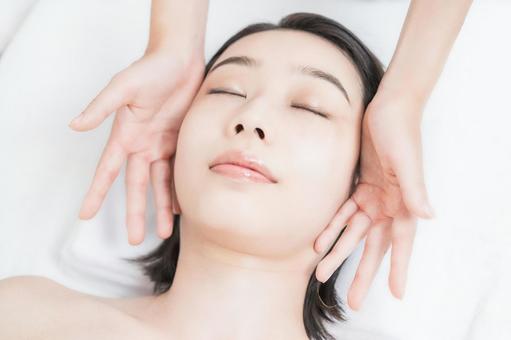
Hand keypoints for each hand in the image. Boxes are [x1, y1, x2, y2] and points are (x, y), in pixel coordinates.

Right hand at [69, 49, 203, 244]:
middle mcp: (142, 144)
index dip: (96, 193)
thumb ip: (101, 107)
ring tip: (164, 232)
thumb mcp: (123, 86)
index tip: (85, 215)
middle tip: (136, 239)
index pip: (107, 171)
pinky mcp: (180, 141)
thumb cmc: (151, 68)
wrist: (181, 59)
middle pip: (136, 186)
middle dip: (136, 212)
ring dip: (161, 207)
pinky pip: (178, 171)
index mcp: (125, 135)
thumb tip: (75, 125)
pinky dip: (179, 188)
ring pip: (160, 183)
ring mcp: (161, 145)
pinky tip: (181, 206)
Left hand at [313, 94, 434, 309]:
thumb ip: (414, 188)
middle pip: (374, 245)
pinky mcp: (361, 186)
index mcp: (405, 202)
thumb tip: (428, 216)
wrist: (387, 107)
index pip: (401, 242)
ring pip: (355, 233)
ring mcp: (375, 197)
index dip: (399, 268)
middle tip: (353, 300)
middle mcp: (390, 204)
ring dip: (340, 253)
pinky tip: (319, 242)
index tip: (397, 293)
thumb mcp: (406, 159)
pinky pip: (344, 212)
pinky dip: (332, 227)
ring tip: (322, 274)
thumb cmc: (400, 130)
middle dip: (362, 272)